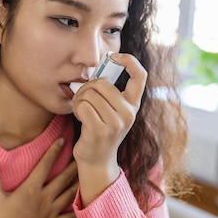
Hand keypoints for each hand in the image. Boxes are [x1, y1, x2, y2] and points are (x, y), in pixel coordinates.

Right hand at [0, 138, 78, 217]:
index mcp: (30, 189)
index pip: (45, 165)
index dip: (54, 151)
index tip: (63, 140)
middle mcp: (44, 198)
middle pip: (63, 178)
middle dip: (73, 165)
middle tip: (84, 155)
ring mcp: (51, 212)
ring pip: (69, 194)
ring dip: (78, 183)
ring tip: (87, 174)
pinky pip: (70, 217)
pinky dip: (79, 211)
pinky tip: (86, 205)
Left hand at [72, 53, 146, 204]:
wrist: (97, 160)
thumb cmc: (100, 129)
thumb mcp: (113, 110)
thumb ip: (111, 91)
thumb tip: (102, 64)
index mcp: (133, 104)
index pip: (140, 75)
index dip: (129, 60)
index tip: (114, 57)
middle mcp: (128, 113)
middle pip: (102, 83)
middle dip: (87, 87)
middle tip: (83, 97)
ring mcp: (116, 123)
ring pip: (90, 94)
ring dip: (80, 99)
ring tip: (81, 109)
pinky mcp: (100, 131)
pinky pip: (82, 107)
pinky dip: (76, 109)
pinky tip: (79, 117)